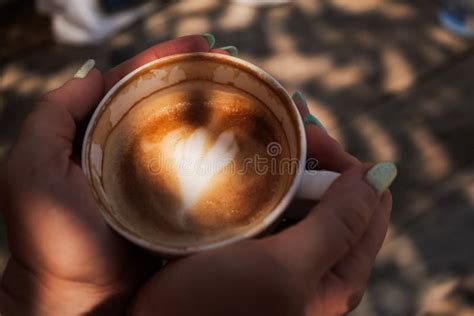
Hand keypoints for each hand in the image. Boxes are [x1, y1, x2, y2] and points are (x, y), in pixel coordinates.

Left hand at [0, 35, 226, 315]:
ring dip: (220, 111)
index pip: (135, 85)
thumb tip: (96, 73)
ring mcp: (163, 178)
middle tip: (234, 61)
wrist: (82, 302)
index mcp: (102, 137)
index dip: (165, 60)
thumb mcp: (30, 167)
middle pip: (171, 104)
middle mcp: (135, 152)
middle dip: (202, 78)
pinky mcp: (184, 206)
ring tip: (248, 89)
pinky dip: (228, 153)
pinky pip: (208, 172)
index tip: (201, 45)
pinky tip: (247, 137)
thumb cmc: (52, 240)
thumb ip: (52, 115)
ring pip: (194, 135)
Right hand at [130, 96, 395, 315]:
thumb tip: (383, 173)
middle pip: (335, 194)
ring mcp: (283, 252)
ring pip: (300, 194)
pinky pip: (270, 203)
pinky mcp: (253, 245)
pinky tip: (243, 160)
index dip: (344, 162)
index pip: (369, 202)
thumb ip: (339, 225)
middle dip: (313, 155)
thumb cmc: (218, 308)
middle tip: (280, 123)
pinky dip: (262, 178)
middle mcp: (316, 262)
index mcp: (339, 273)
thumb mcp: (286, 270)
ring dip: (285, 162)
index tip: (306, 135)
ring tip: (261, 130)